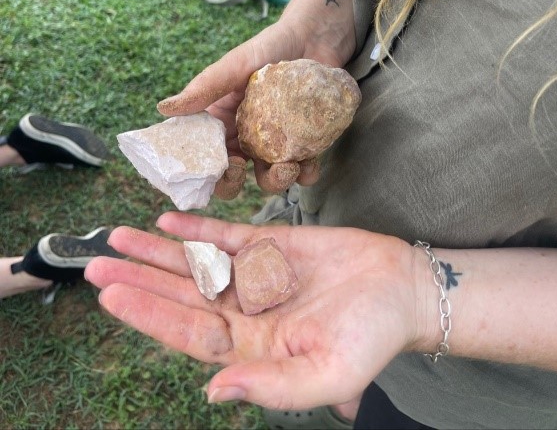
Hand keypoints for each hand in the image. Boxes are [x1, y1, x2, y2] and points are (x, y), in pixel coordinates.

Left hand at [85, 212, 425, 409]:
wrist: (402, 287)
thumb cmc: (371, 337)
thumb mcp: (328, 374)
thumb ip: (271, 388)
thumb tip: (212, 391)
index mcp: (252, 349)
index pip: (187, 332)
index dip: (148, 314)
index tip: (111, 295)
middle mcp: (246, 312)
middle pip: (181, 295)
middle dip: (139, 279)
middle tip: (95, 263)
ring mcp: (256, 277)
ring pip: (196, 264)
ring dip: (158, 251)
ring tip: (118, 237)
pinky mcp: (272, 245)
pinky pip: (226, 237)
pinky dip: (196, 230)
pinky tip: (167, 222)